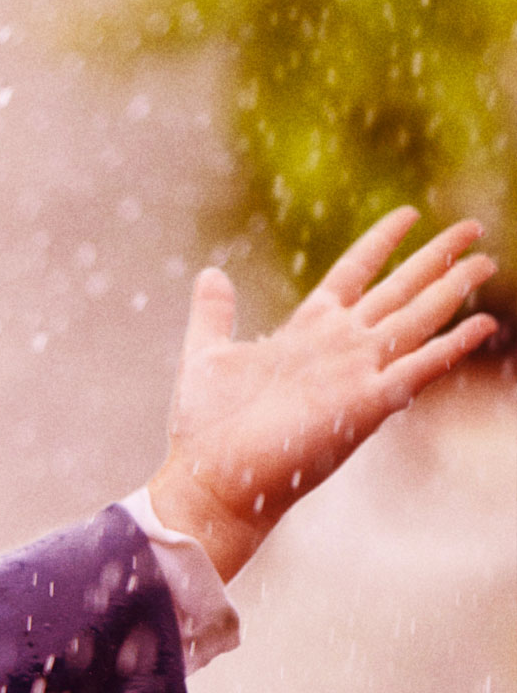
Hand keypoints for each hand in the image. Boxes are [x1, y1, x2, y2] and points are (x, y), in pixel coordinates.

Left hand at [148, 208, 496, 580]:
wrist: (211, 479)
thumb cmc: (205, 426)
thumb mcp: (206, 355)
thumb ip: (213, 313)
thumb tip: (211, 273)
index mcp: (305, 331)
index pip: (353, 273)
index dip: (380, 242)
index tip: (410, 213)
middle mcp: (338, 347)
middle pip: (397, 290)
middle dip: (436, 258)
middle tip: (475, 225)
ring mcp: (354, 373)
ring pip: (415, 320)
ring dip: (451, 290)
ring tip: (486, 259)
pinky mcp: (364, 405)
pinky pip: (418, 369)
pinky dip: (450, 347)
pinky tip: (482, 326)